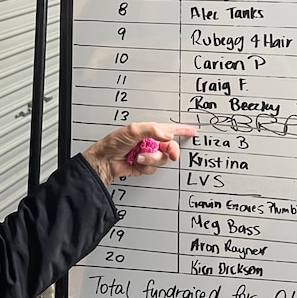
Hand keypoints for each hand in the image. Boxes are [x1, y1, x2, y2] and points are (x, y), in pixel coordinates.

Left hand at [82, 122, 196, 185]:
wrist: (104, 161)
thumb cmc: (114, 143)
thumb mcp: (132, 130)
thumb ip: (152, 130)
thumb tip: (167, 134)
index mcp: (149, 131)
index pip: (169, 128)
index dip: (182, 129)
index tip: (192, 131)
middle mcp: (150, 142)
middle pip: (169, 147)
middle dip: (170, 150)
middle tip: (170, 153)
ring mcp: (147, 155)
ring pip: (161, 159)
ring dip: (151, 159)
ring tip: (139, 157)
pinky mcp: (144, 166)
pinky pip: (152, 168)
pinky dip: (145, 166)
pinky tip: (136, 162)